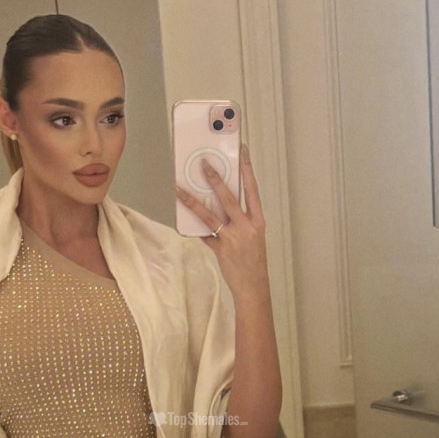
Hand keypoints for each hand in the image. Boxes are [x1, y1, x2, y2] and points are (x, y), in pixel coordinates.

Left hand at [175, 145, 268, 303]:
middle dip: (215, 179)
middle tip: (204, 163)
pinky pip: (204, 235)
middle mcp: (247, 226)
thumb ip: (240, 218)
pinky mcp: (221, 250)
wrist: (253, 286)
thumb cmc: (253, 259)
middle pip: (228, 197)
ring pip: (210, 215)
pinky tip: (184, 218)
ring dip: (193, 200)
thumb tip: (219, 201)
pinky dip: (195, 228)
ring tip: (180, 188)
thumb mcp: (253, 235)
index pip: (252, 189)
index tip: (243, 151)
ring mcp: (233, 238)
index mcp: (258, 220)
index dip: (247, 169)